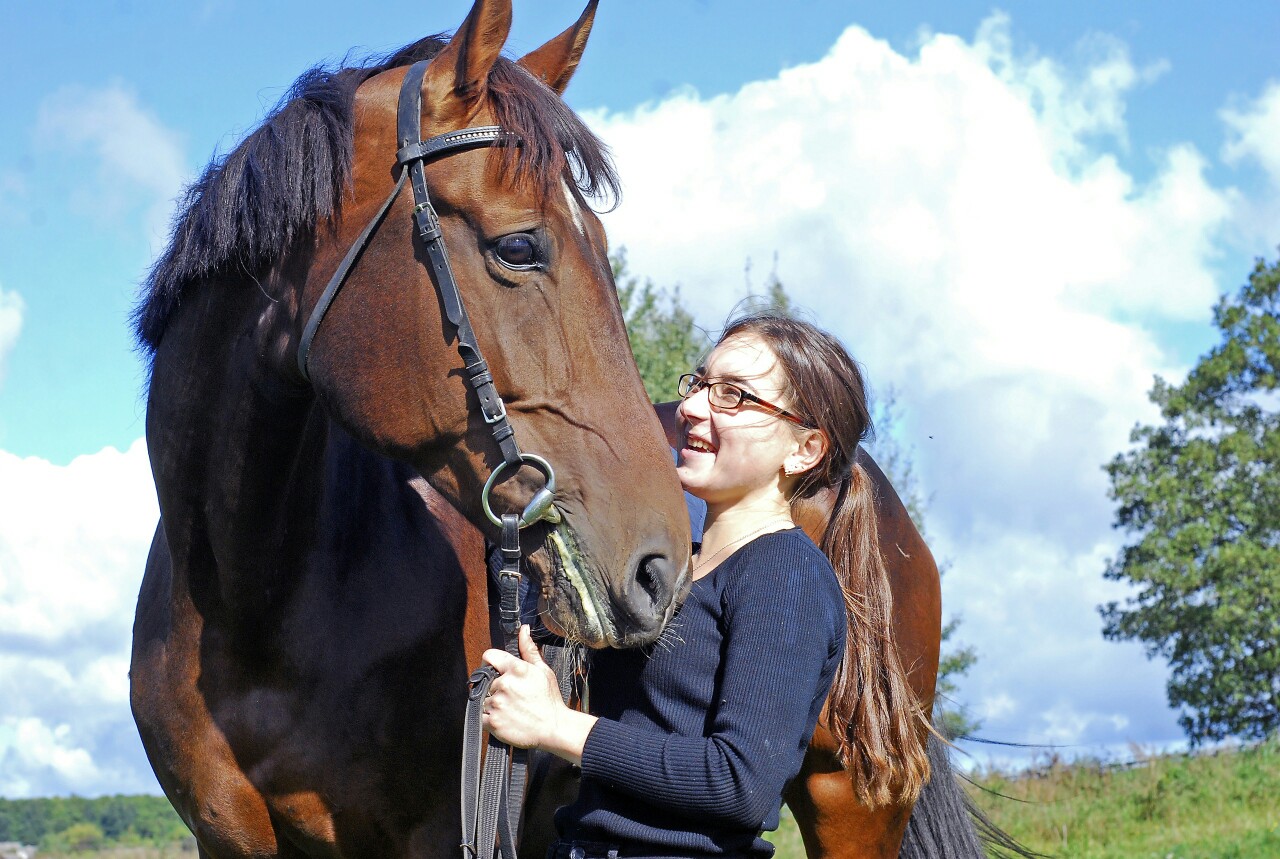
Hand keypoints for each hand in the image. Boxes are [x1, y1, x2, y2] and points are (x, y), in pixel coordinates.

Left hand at [481, 625, 568, 749]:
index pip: (489, 656)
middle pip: (486, 680)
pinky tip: (504, 718)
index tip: (494, 670)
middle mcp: (504, 684)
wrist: (553, 728)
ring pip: (483, 698)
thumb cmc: (549, 700)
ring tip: (510, 708)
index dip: (490, 663)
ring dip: (492, 703)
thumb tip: (523, 630)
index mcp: (516, 669)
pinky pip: (480, 716)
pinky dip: (488, 718)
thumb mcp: (543, 671)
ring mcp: (497, 703)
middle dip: (495, 687)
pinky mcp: (493, 721)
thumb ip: (529, 649)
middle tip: (511, 696)